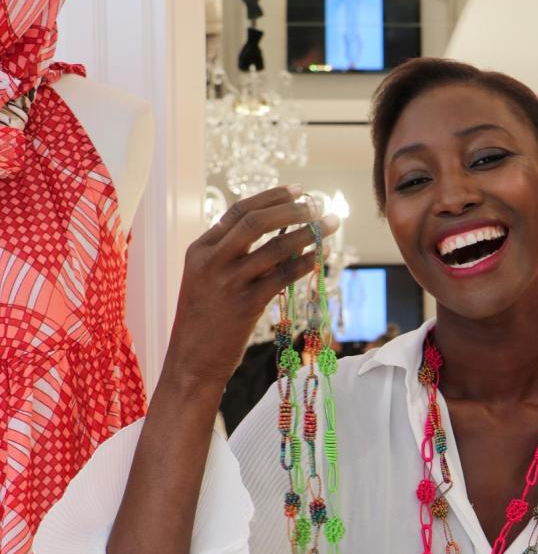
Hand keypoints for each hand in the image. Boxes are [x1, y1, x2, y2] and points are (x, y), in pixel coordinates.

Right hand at [163, 186, 339, 389]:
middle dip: (291, 209)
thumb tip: (275, 235)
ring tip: (330, 226)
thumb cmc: (205, 324)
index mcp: (200, 249)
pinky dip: (305, 263)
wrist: (190, 363)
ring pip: (275, 248)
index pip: (238, 211)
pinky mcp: (245, 305)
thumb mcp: (206, 282)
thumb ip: (231, 257)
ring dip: (308, 234)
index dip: (272, 198)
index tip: (299, 190)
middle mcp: (211, 261)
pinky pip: (282, 277)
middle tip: (318, 205)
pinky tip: (322, 257)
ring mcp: (228, 282)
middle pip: (256, 221)